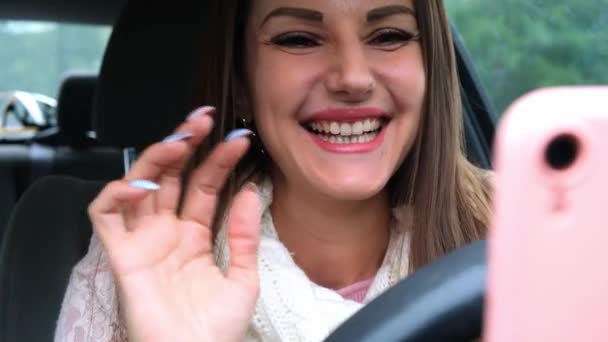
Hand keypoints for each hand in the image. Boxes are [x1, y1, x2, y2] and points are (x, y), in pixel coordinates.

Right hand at [88, 107, 260, 341]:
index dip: (220, 160)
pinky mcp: (121, 256)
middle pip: (171, 177)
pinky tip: (143, 183)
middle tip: (204, 121)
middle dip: (186, 144)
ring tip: (180, 142)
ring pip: (139, 185)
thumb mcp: (242, 277)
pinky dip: (117, 193)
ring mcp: (143, 241)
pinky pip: (105, 216)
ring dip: (156, 159)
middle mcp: (167, 233)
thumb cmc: (217, 329)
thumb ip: (244, 234)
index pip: (205, 186)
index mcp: (195, 236)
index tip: (240, 139)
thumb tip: (250, 190)